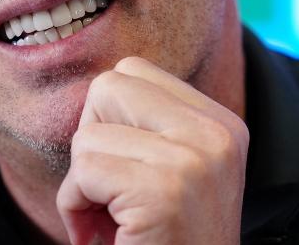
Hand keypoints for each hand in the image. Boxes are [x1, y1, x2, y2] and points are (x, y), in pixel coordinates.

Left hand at [55, 56, 248, 244]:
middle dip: (91, 139)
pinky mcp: (165, 192)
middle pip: (108, 87)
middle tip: (108, 191)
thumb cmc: (166, 240)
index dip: (108, 119)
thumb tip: (92, 90)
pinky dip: (75, 207)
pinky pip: (84, 171)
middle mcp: (217, 134)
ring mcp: (195, 160)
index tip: (123, 168)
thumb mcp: (173, 172)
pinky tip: (107, 235)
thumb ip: (148, 126)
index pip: (132, 71)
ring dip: (81, 183)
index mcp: (222, 124)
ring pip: (88, 133)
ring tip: (110, 220)